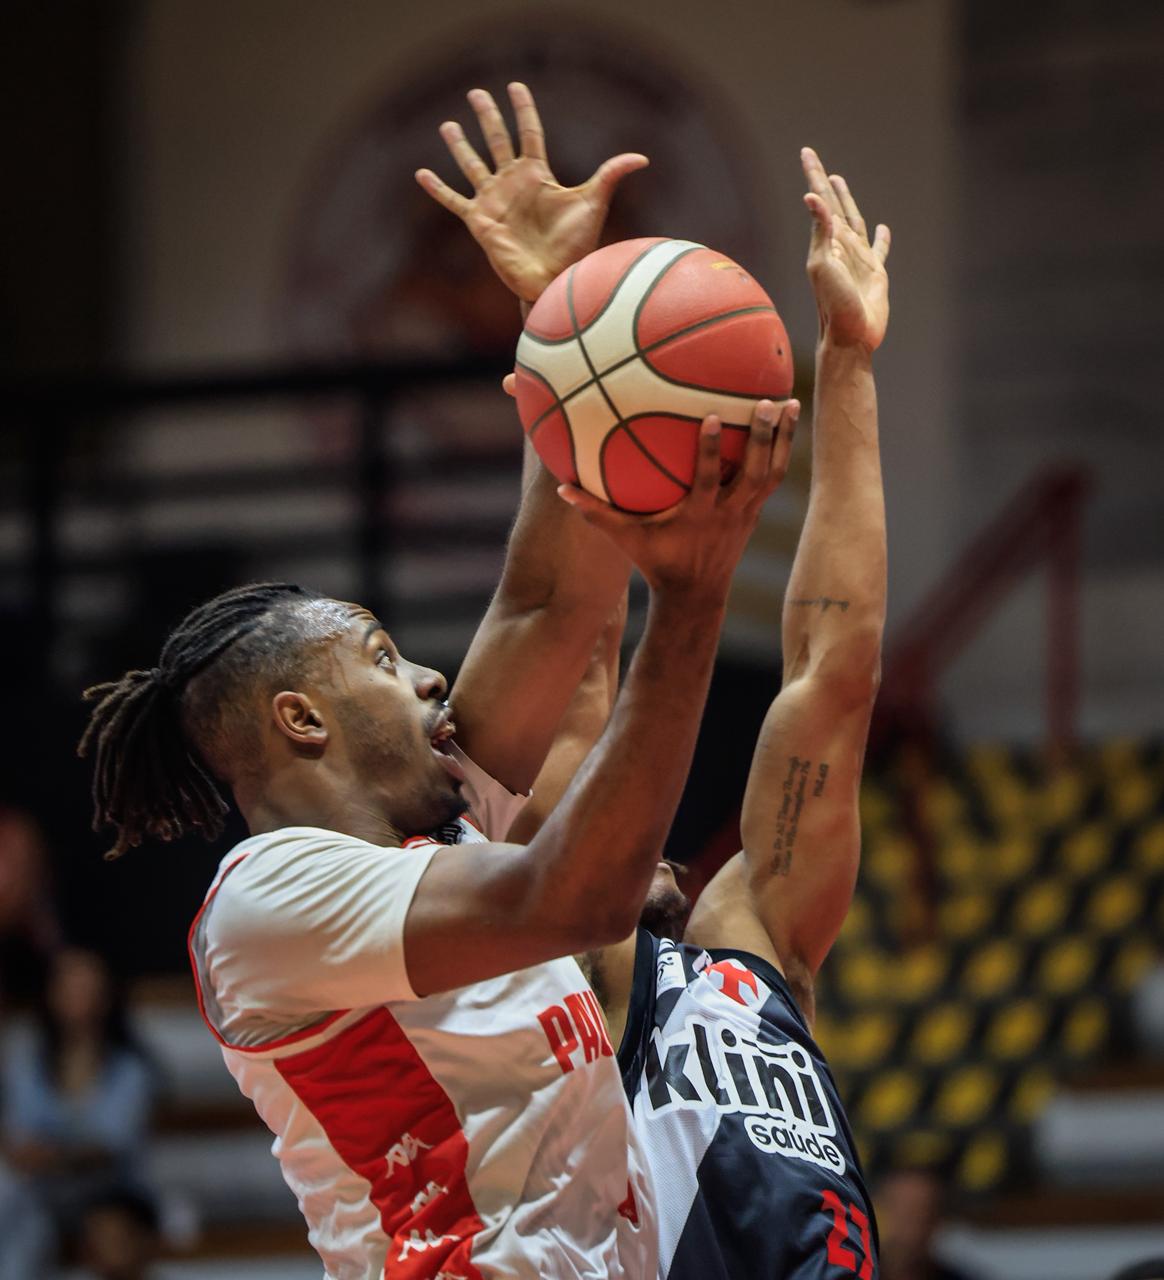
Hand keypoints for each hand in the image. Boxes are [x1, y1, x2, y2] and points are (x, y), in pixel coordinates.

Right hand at [415, 82, 648, 302]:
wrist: (554, 279)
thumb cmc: (575, 247)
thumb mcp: (593, 204)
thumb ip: (610, 175)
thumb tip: (642, 158)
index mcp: (538, 175)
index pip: (529, 133)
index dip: (523, 110)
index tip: (515, 87)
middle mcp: (514, 184)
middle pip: (497, 141)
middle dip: (488, 116)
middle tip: (476, 93)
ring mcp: (495, 201)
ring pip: (472, 165)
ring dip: (460, 145)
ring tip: (447, 125)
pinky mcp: (479, 222)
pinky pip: (453, 201)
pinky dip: (437, 189)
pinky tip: (421, 174)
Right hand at [558, 400, 799, 597]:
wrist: (694, 596)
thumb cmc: (656, 562)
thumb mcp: (626, 540)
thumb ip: (596, 515)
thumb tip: (562, 489)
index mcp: (699, 517)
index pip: (710, 480)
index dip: (714, 451)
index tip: (715, 416)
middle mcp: (728, 514)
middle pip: (754, 474)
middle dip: (763, 439)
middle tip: (770, 402)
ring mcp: (746, 514)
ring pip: (772, 474)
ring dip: (784, 439)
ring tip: (791, 402)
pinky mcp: (754, 513)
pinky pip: (774, 478)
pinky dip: (782, 451)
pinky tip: (787, 423)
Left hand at [801, 147, 890, 350]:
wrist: (849, 337)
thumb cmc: (833, 305)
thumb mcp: (823, 265)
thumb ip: (820, 232)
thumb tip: (811, 197)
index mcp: (826, 242)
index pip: (819, 201)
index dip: (814, 176)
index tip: (806, 152)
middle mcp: (840, 247)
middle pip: (833, 205)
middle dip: (823, 182)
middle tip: (813, 158)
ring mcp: (858, 259)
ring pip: (854, 221)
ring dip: (846, 201)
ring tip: (840, 181)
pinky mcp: (875, 274)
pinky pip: (879, 250)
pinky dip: (881, 239)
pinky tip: (883, 229)